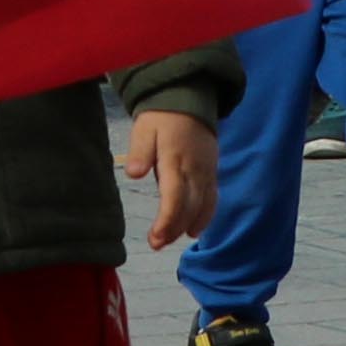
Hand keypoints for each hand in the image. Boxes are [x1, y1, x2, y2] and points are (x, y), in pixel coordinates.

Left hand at [121, 106, 214, 248]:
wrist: (189, 101)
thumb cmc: (161, 117)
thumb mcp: (144, 129)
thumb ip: (140, 152)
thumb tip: (133, 174)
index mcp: (176, 160)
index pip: (174, 197)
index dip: (167, 220)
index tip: (156, 237)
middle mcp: (195, 170)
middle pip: (189, 207)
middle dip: (174, 229)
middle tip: (156, 244)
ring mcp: (206, 172)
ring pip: (202, 206)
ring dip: (187, 226)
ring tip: (170, 241)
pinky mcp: (212, 173)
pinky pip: (212, 199)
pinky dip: (205, 216)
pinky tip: (193, 230)